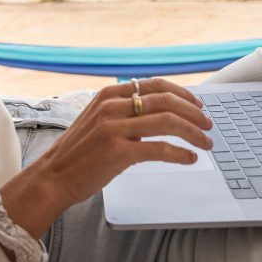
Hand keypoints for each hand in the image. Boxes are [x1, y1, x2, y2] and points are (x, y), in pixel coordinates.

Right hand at [0, 79, 212, 238]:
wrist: (53, 176)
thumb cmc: (78, 153)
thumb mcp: (97, 120)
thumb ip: (123, 111)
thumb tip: (161, 110)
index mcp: (108, 95)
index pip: (156, 85)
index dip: (184, 94)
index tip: (198, 105)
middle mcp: (112, 107)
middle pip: (167, 101)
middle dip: (195, 113)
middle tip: (208, 125)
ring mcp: (114, 128)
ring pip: (169, 122)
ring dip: (194, 132)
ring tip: (206, 143)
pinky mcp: (118, 152)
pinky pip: (160, 149)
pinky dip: (181, 154)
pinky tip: (190, 159)